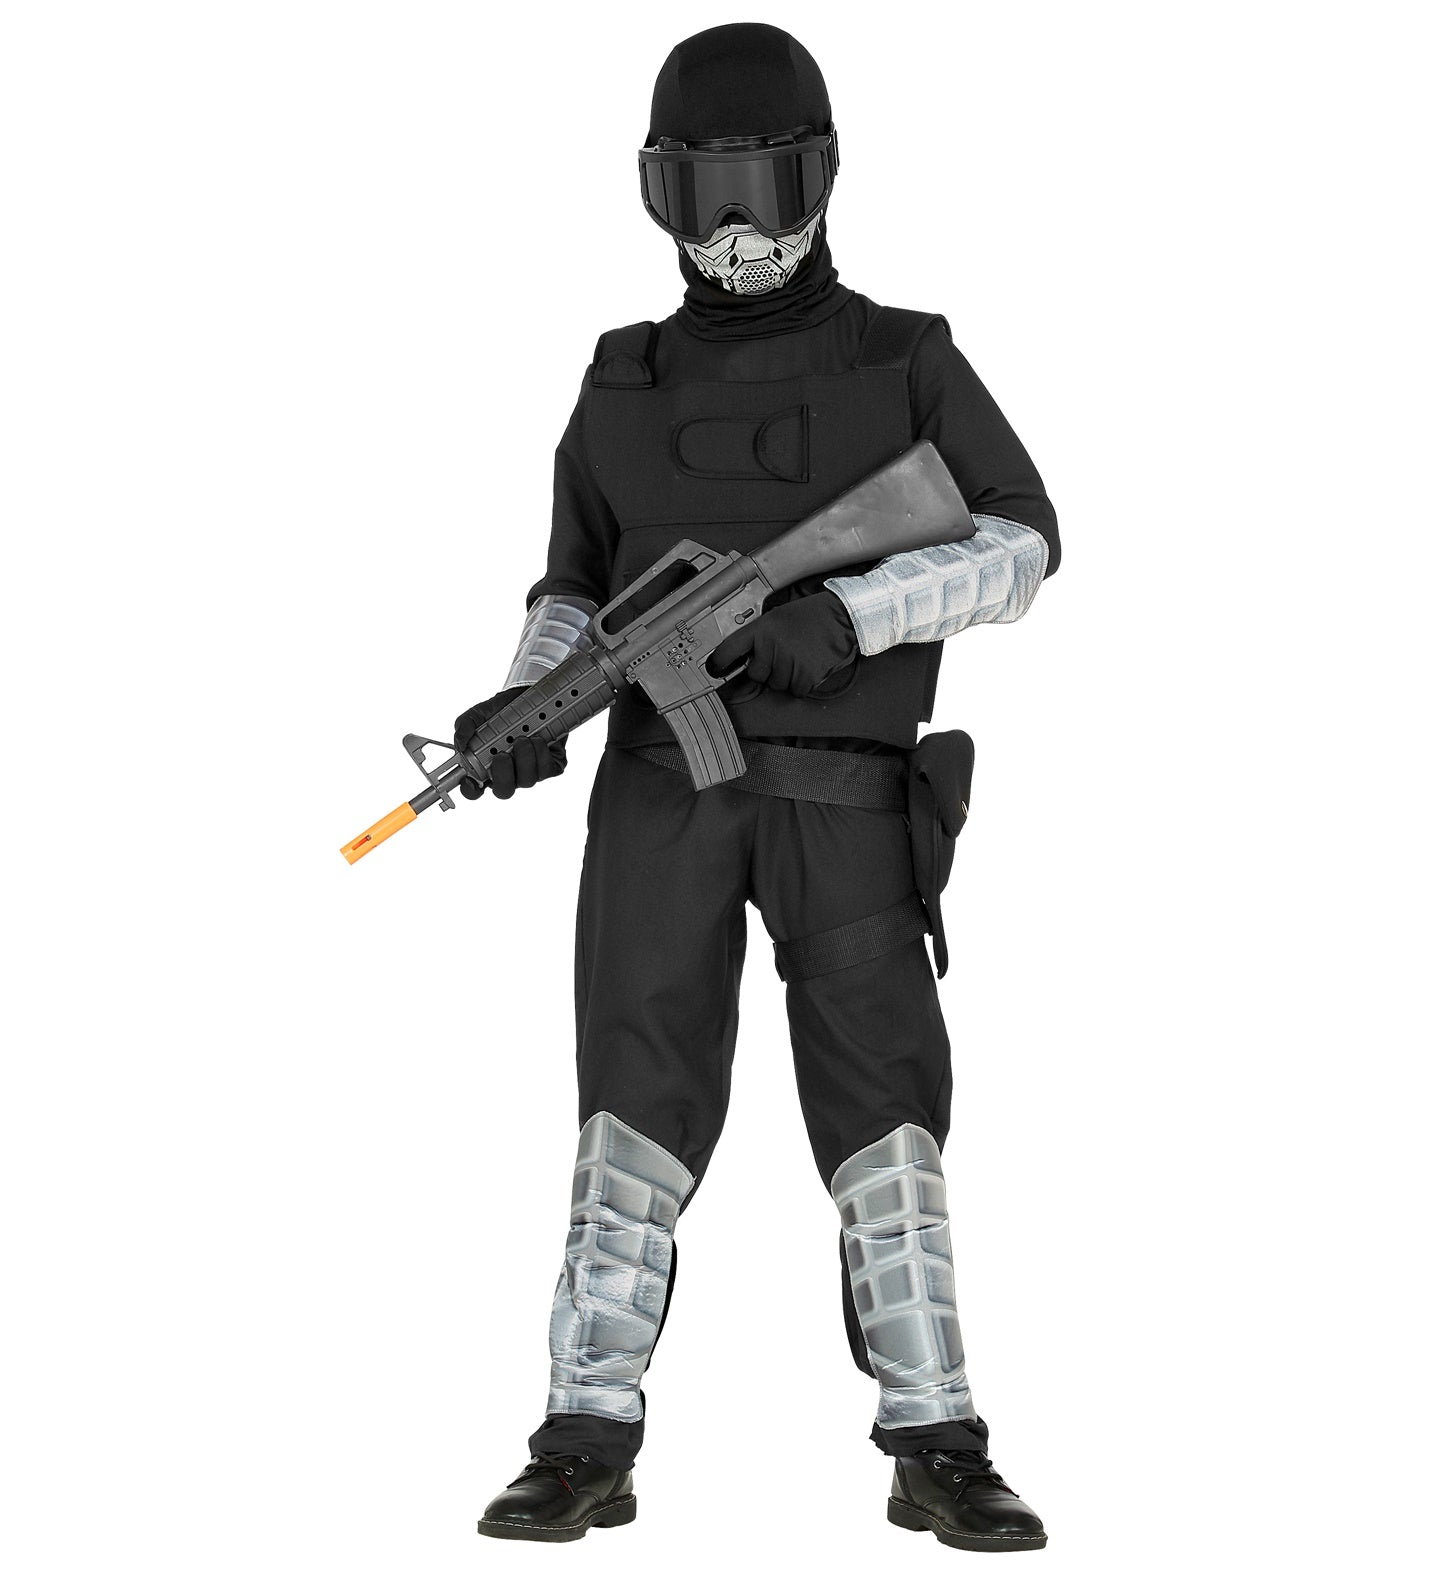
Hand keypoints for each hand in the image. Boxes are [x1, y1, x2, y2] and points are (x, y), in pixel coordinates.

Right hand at [454, 685, 566, 799]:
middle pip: (504, 791)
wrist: (530, 696)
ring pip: (527, 781)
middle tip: (502, 755)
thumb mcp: (478, 713)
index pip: (475, 790)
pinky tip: (538, 740)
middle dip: (503, 775)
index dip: (471, 790)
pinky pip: (547, 770)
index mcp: (485, 766)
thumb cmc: (501, 711)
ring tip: (523, 739)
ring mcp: (529, 771)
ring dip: (524, 760)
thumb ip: (465, 727)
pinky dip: (542, 755)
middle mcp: (508, 773)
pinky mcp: (551, 765)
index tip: (470, 780)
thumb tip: (460, 744)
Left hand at [712, 590, 858, 696]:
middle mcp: (771, 646)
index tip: (714, 670)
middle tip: (784, 655)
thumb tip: (747, 655)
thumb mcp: (779, 617)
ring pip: (776, 684)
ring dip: (787, 676)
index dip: (718, 662)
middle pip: (756, 674)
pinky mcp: (804, 676)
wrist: (843, 616)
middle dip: (767, 670)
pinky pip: (794, 690)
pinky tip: (810, 665)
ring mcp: (787, 662)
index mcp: (762, 628)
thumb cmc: (812, 615)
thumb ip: (761, 635)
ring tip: (801, 656)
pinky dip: (802, 683)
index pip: (729, 649)